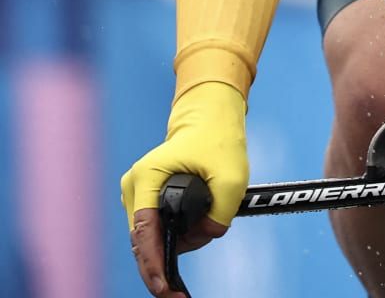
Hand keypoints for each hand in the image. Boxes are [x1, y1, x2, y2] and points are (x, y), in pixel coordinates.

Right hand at [121, 81, 246, 295]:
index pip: (144, 232)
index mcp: (147, 178)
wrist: (209, 120)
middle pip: (144, 241)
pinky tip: (186, 246)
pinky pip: (155, 230)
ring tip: (197, 246)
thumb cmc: (218, 141)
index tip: (163, 287)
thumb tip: (206, 237)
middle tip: (179, 288)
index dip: (152, 264)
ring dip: (172, 249)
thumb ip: (221, 212)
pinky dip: (171, 240)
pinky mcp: (146, 199)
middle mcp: (135, 188)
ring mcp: (138, 194)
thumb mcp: (232, 176)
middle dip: (162, 264)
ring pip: (150, 238)